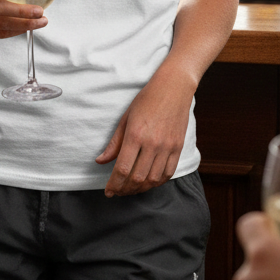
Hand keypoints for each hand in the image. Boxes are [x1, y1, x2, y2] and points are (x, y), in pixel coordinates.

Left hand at [95, 64, 194, 196]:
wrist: (174, 87)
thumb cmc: (147, 99)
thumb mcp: (126, 118)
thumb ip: (114, 143)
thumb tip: (100, 161)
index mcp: (135, 134)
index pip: (122, 169)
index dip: (114, 184)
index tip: (108, 191)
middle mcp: (152, 143)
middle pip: (137, 178)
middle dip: (125, 189)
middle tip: (118, 191)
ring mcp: (167, 146)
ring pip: (153, 179)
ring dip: (140, 188)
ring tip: (131, 188)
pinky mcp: (178, 147)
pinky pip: (168, 173)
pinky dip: (157, 182)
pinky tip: (149, 182)